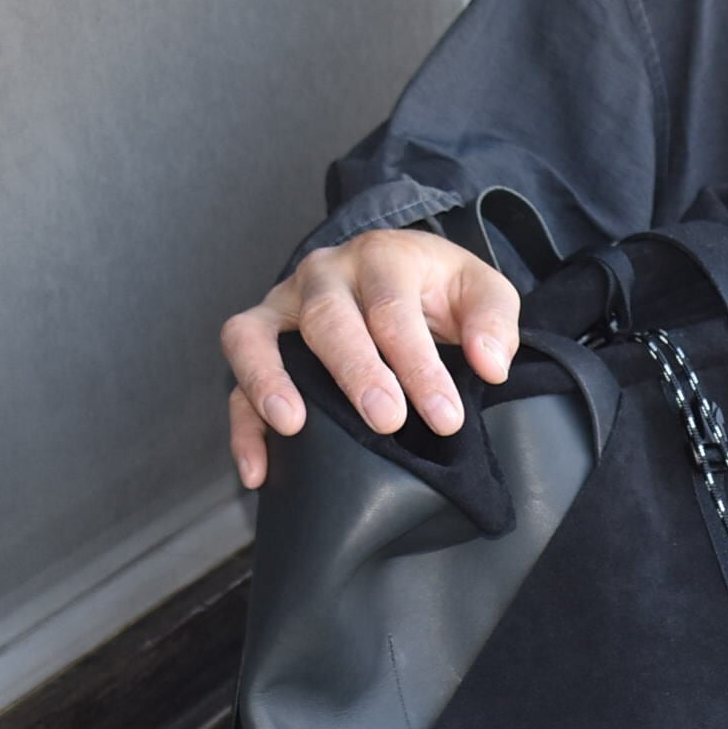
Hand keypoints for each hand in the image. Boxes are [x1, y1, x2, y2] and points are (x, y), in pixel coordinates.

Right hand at [220, 227, 521, 487]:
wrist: (399, 274)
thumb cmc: (438, 291)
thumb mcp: (481, 293)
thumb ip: (494, 322)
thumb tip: (490, 365)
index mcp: (380, 258)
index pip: (393, 308)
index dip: (418, 365)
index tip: (446, 417)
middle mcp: (322, 275)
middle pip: (327, 318)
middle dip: (356, 372)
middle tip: (386, 420)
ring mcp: (281, 306)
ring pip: (255, 335)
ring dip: (269, 380)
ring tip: (292, 425)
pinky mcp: (258, 342)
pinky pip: (233, 377)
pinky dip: (241, 424)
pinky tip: (258, 470)